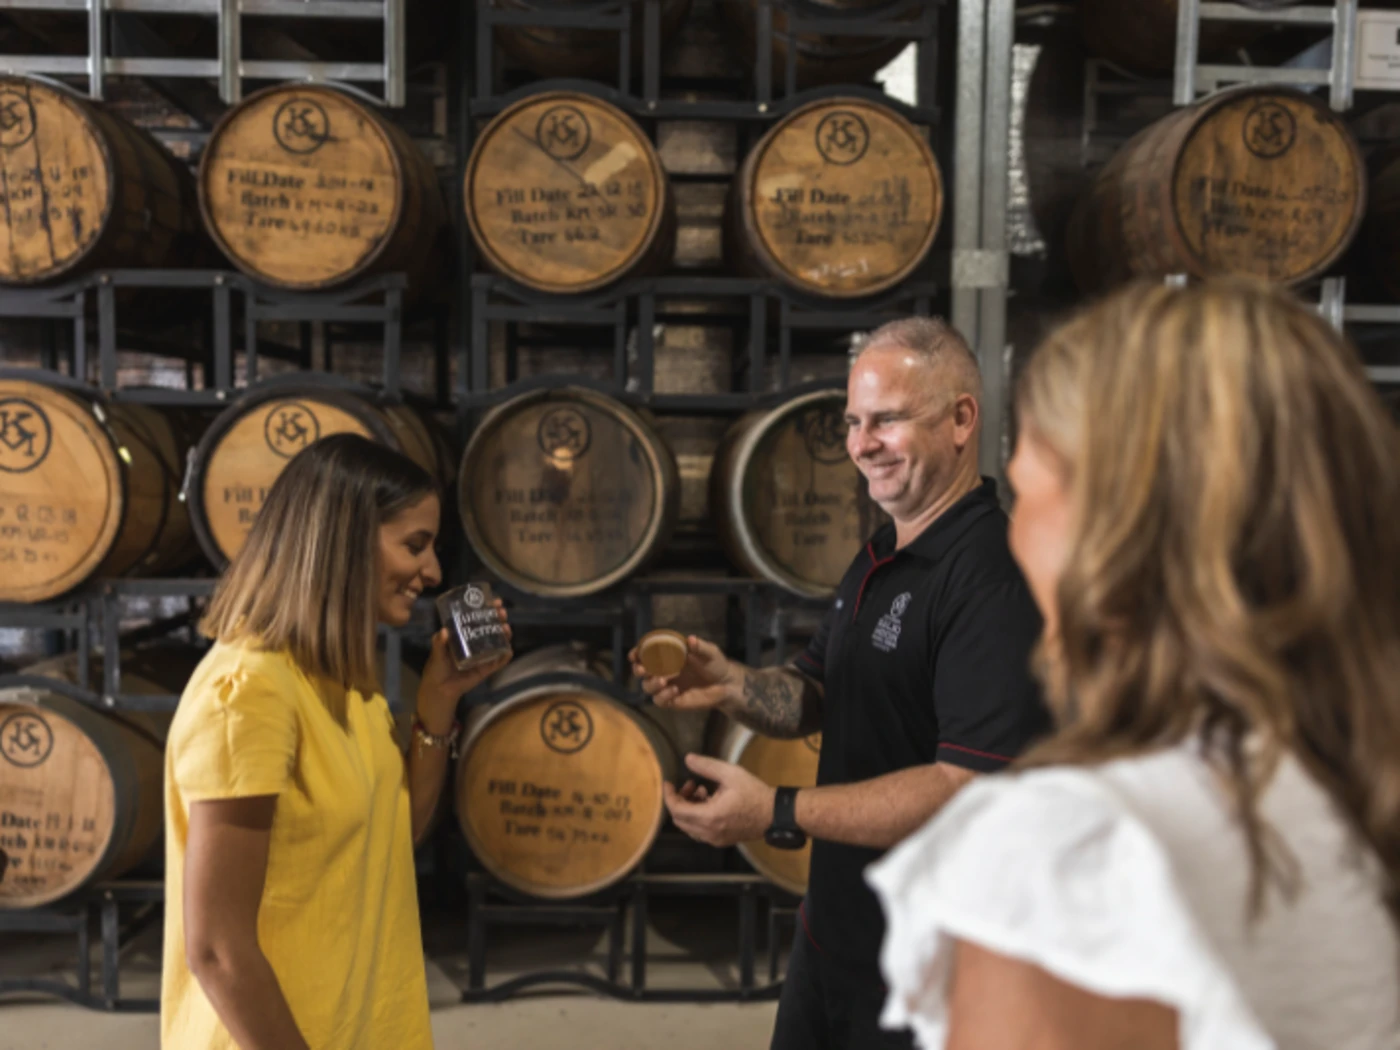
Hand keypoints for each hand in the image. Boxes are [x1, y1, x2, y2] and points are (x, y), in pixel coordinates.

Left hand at [417, 599, 511, 732]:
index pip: (478, 618)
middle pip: (491, 627)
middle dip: (498, 618)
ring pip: (498, 641)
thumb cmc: (437, 668)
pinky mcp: (486, 668)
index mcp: (464, 635)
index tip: (494, 600)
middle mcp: (475, 643)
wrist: (439, 689)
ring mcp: (483, 655)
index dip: (487, 608)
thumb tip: (444, 631)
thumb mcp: (436, 652)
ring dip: (505, 634)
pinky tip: (509, 650)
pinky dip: (505, 656)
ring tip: (506, 628)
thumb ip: (439, 643)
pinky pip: (498, 661)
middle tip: (501, 612)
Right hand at [630, 635, 734, 711]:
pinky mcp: (673, 701)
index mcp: (668, 656)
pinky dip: (663, 696)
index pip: (646, 654)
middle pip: (641, 672)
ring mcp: (667, 687)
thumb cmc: (715, 664)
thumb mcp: (710, 652)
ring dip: (651, 684)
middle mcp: (663, 671)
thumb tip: (690, 640)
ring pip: (648, 687)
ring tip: (663, 680)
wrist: (727, 684)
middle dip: (639, 670)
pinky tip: (674, 690)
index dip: (637, 654)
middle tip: (644, 670)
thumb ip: (700, 647)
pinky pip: (660, 701)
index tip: (634, 655)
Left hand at [662, 754, 775, 847]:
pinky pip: (700, 831)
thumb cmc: (754, 793)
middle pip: (680, 820)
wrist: (774, 814)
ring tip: (702, 791)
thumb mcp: (730, 773)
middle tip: (691, 784)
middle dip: (680, 800)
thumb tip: (688, 759)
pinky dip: (698, 816)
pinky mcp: (721, 840)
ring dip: (689, 808)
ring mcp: (715, 839)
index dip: (669, 795)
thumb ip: (707, 766)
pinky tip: (711, 802)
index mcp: (709, 817)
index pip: (677, 810)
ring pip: (689, 827)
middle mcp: (708, 833)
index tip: (669, 783)